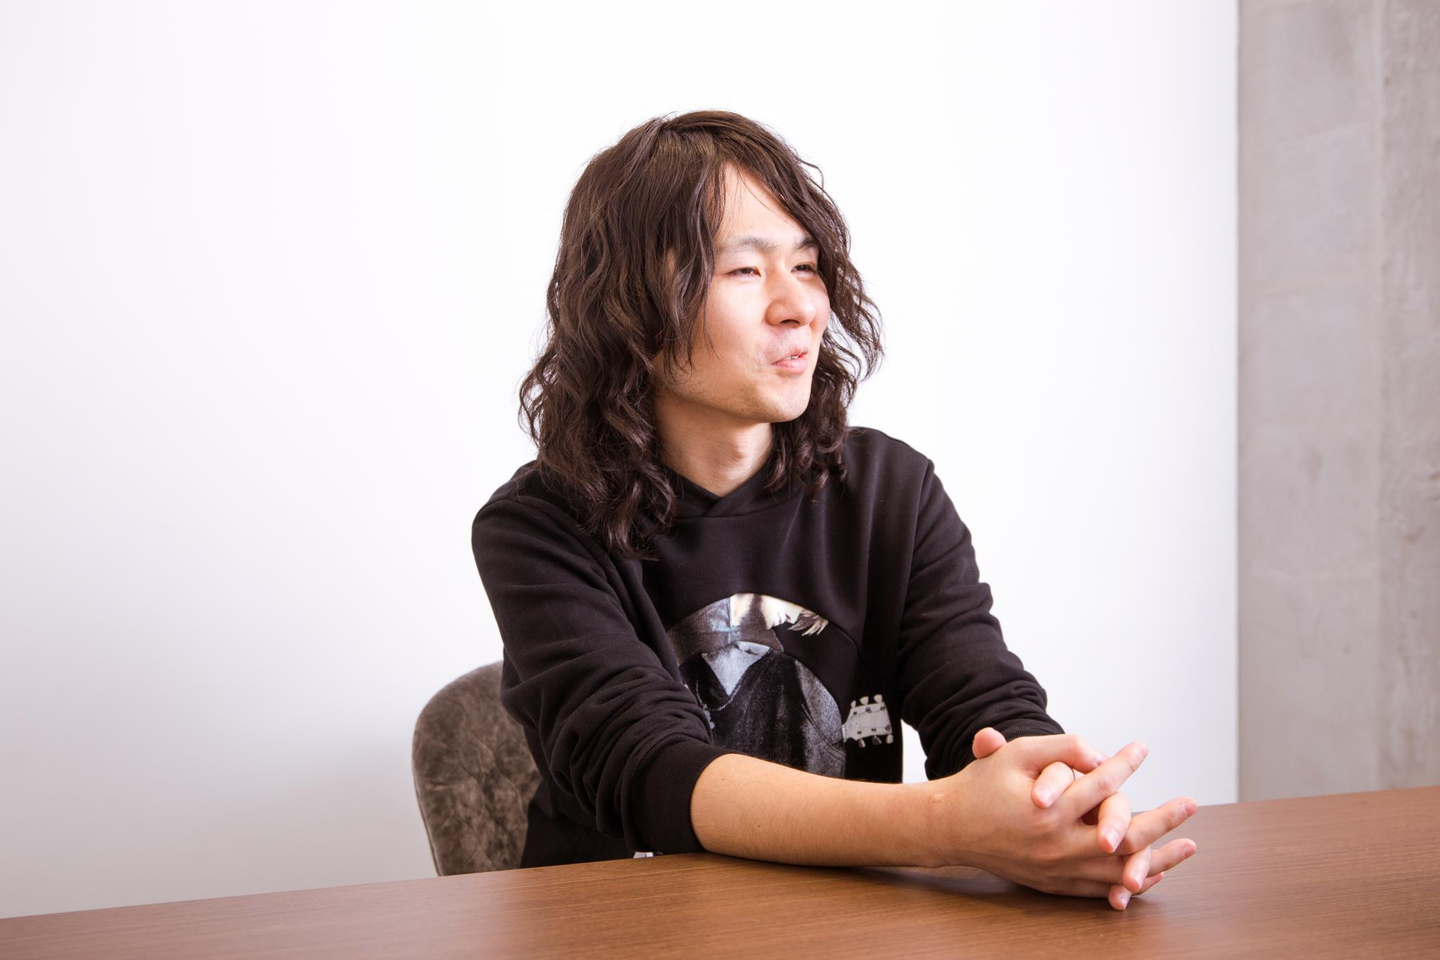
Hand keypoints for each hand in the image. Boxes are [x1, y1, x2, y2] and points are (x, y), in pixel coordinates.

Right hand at [935, 730, 1195, 908]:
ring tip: (1188, 845)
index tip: (1142, 748)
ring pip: (1118, 869)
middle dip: (1162, 820)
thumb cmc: (982, 785)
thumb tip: (1098, 755)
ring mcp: (1056, 870)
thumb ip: (1058, 747)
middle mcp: (1056, 846)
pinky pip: (1100, 888)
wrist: (949, 827)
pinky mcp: (1053, 884)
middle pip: (1123, 837)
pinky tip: (1154, 873)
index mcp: (1048, 812)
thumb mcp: (1014, 755)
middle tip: (1191, 804)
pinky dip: (1129, 881)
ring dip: (1158, 858)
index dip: (1124, 763)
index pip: (1100, 784)